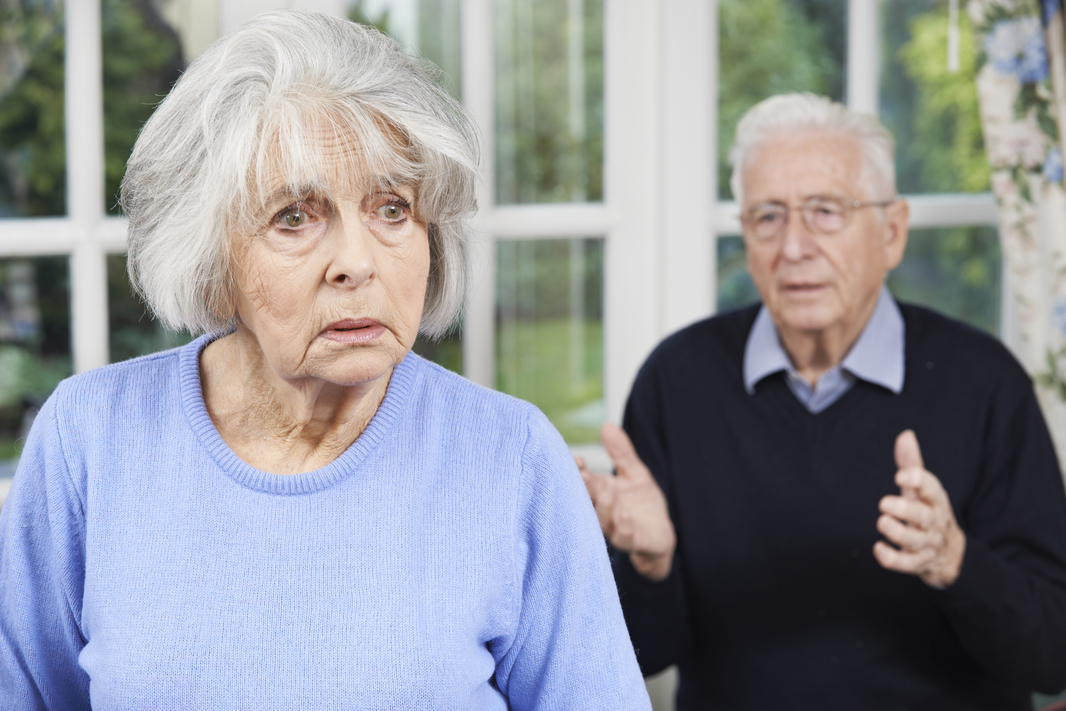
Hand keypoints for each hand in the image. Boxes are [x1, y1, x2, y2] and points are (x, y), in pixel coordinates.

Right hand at [577, 423, 676, 580]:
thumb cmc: (641, 503)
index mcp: (601, 492)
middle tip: (583, 475)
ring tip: (606, 492)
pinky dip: (623, 527)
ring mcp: (616, 528)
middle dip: (585, 488)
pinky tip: (625, 515)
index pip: (585, 479)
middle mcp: (603, 511)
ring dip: (604, 506)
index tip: (576, 459)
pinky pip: (624, 537)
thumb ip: (622, 453)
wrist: (659, 536)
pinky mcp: (633, 541)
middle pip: (589, 499)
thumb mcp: (636, 473)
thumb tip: (607, 425)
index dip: (578, 471)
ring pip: (604, 519)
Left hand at [873, 430, 965, 588]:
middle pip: (923, 517)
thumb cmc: (929, 513)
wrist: (951, 554)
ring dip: (898, 533)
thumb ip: (912, 465)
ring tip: (882, 522)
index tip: (900, 475)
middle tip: (883, 503)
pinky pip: (907, 564)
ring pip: (915, 541)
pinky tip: (878, 549)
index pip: (931, 489)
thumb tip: (906, 435)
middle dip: (905, 510)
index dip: (918, 481)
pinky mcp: (918, 563)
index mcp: (935, 501)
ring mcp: (927, 544)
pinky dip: (893, 559)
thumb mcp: (923, 491)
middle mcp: (933, 523)